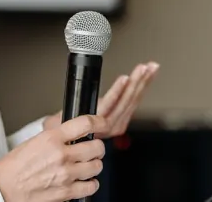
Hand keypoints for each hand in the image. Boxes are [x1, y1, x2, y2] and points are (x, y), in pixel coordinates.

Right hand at [0, 115, 106, 201]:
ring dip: (94, 166)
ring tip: (86, 166)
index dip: (99, 122)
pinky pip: (91, 186)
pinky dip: (90, 184)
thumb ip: (55, 138)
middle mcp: (61, 155)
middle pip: (97, 146)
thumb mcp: (33, 142)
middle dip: (97, 148)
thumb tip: (73, 135)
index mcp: (51, 138)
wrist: (1, 191)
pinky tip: (83, 182)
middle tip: (93, 150)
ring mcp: (66, 175)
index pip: (85, 124)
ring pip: (97, 166)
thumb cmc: (12, 169)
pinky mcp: (66, 192)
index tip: (103, 124)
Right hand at [45, 62, 159, 138]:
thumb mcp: (61, 123)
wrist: (69, 145)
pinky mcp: (123, 119)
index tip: (125, 78)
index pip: (108, 106)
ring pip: (133, 100)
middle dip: (136, 81)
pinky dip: (142, 86)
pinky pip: (135, 101)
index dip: (118, 91)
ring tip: (150, 68)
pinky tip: (148, 77)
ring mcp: (119, 123)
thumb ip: (71, 116)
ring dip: (143, 82)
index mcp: (96, 125)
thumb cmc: (64, 130)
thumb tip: (71, 109)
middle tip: (143, 67)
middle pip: (126, 101)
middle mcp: (111, 125)